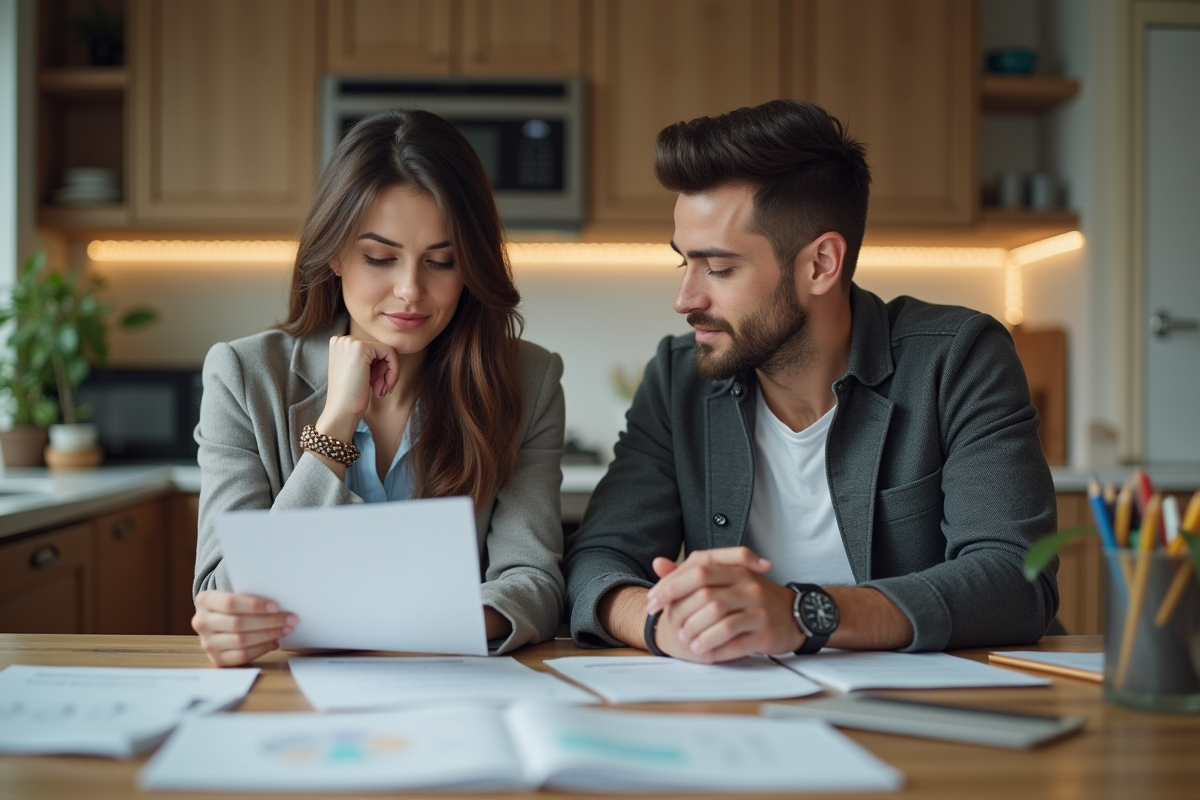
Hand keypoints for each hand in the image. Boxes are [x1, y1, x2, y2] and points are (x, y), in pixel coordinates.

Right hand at [192, 591, 297, 666]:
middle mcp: (201, 622)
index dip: (254, 605)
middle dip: (268, 622)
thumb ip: (250, 596)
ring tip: (285, 630)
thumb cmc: (233, 604)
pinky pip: (242, 656)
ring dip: (268, 635)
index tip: (276, 606)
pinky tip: (274, 642)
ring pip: (241, 641)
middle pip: (238, 624)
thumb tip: (279, 604)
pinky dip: (262, 649)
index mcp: (204, 600)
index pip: (230, 603)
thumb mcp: (235, 593)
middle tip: (290, 619)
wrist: (216, 619)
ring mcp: (207, 643)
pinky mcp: (216, 659)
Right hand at [319, 335, 400, 438]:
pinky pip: (390, 353)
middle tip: (380, 390)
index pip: (372, 351)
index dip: (379, 370)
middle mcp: (342, 339)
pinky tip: (385, 387)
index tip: (377, 387)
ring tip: (380, 390)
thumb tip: (391, 351)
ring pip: (387, 351)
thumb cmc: (351, 397)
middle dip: (384, 372)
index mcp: (339, 345)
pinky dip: (393, 371)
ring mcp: (350, 342)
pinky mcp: (360, 347)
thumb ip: (369, 359)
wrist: (341, 411)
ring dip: (388, 374)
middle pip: (379, 350)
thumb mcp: (358, 372)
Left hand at [645, 547, 801, 661]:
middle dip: (681, 612)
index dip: (671, 586)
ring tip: (687, 641)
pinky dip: (715, 648)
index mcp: (735, 567)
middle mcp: (748, 584)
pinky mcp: (765, 631)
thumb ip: (690, 573)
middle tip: (669, 625)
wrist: (793, 614)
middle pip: (706, 595)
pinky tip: (704, 652)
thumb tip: (658, 564)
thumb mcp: (725, 579)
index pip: (698, 570)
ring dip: (697, 632)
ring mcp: (759, 607)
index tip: (652, 601)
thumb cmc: (752, 597)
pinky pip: (735, 641)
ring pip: (720, 619)